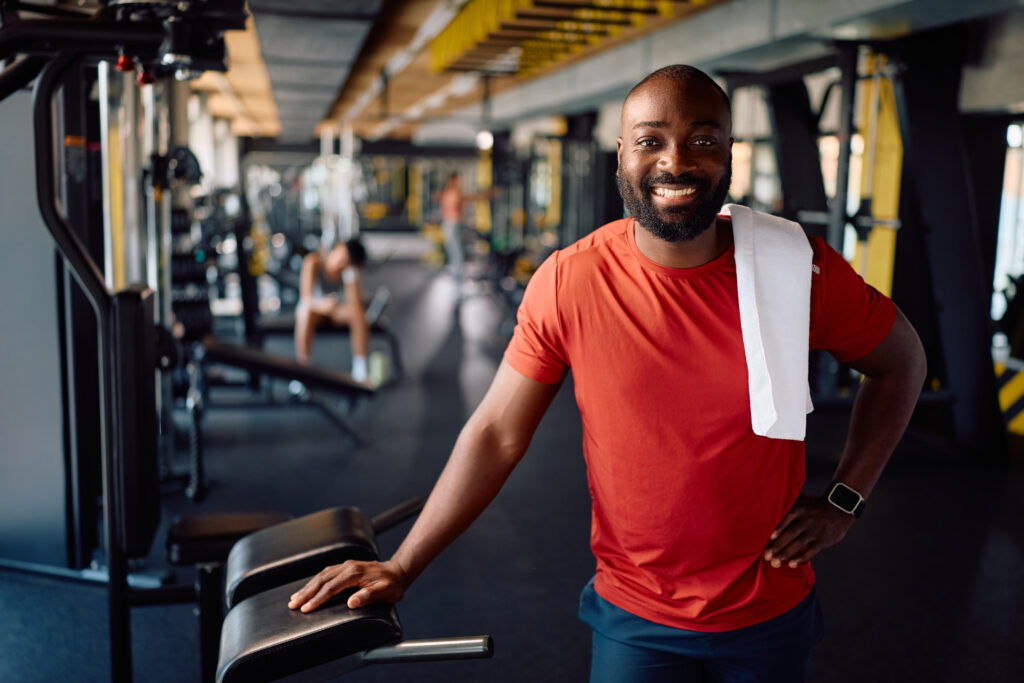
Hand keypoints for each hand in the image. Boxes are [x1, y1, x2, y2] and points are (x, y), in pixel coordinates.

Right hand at [287, 559, 408, 612]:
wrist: (398, 571)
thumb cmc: (392, 585)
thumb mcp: (385, 592)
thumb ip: (369, 595)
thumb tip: (352, 602)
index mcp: (355, 573)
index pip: (331, 587)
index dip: (318, 599)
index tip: (306, 608)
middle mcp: (348, 567)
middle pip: (322, 579)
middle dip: (306, 592)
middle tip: (292, 604)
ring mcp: (346, 565)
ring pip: (321, 575)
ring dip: (307, 586)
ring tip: (295, 597)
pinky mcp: (346, 567)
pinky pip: (326, 573)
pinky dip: (315, 581)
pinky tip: (309, 587)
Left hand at [763, 495, 855, 568]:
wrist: (841, 508)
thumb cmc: (816, 505)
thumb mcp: (803, 499)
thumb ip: (788, 501)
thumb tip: (767, 498)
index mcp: (800, 509)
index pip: (786, 520)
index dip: (777, 529)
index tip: (768, 539)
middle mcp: (807, 520)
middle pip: (790, 534)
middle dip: (777, 546)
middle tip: (767, 556)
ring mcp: (815, 531)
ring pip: (799, 545)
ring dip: (786, 555)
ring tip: (775, 563)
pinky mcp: (823, 541)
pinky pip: (811, 552)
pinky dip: (801, 559)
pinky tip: (791, 565)